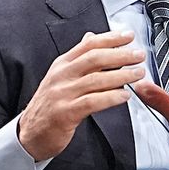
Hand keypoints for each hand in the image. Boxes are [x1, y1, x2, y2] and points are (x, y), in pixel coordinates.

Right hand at [18, 31, 144, 161]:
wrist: (30, 133)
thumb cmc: (49, 106)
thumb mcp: (60, 77)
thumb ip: (78, 58)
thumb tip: (91, 37)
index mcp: (61, 65)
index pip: (88, 45)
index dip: (110, 38)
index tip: (128, 36)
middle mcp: (61, 76)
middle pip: (94, 58)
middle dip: (120, 55)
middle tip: (138, 55)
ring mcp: (62, 94)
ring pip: (96, 79)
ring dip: (121, 76)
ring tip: (137, 74)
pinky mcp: (66, 113)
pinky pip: (92, 101)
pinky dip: (111, 97)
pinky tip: (124, 96)